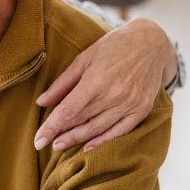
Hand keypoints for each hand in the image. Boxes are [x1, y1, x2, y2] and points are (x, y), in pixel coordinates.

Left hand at [33, 18, 176, 151]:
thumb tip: (41, 102)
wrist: (152, 43)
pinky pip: (120, 131)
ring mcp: (130, 104)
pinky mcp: (141, 109)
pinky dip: (103, 140)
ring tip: (61, 145)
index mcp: (97, 79)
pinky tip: (88, 146)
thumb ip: (62, 83)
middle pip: (81, 121)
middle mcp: (114, 94)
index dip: (51, 127)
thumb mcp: (84, 58)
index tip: (38, 140)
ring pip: (98, 129)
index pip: (68, 111)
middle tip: (45, 143)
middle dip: (61, 134)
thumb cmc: (113, 47)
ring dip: (77, 139)